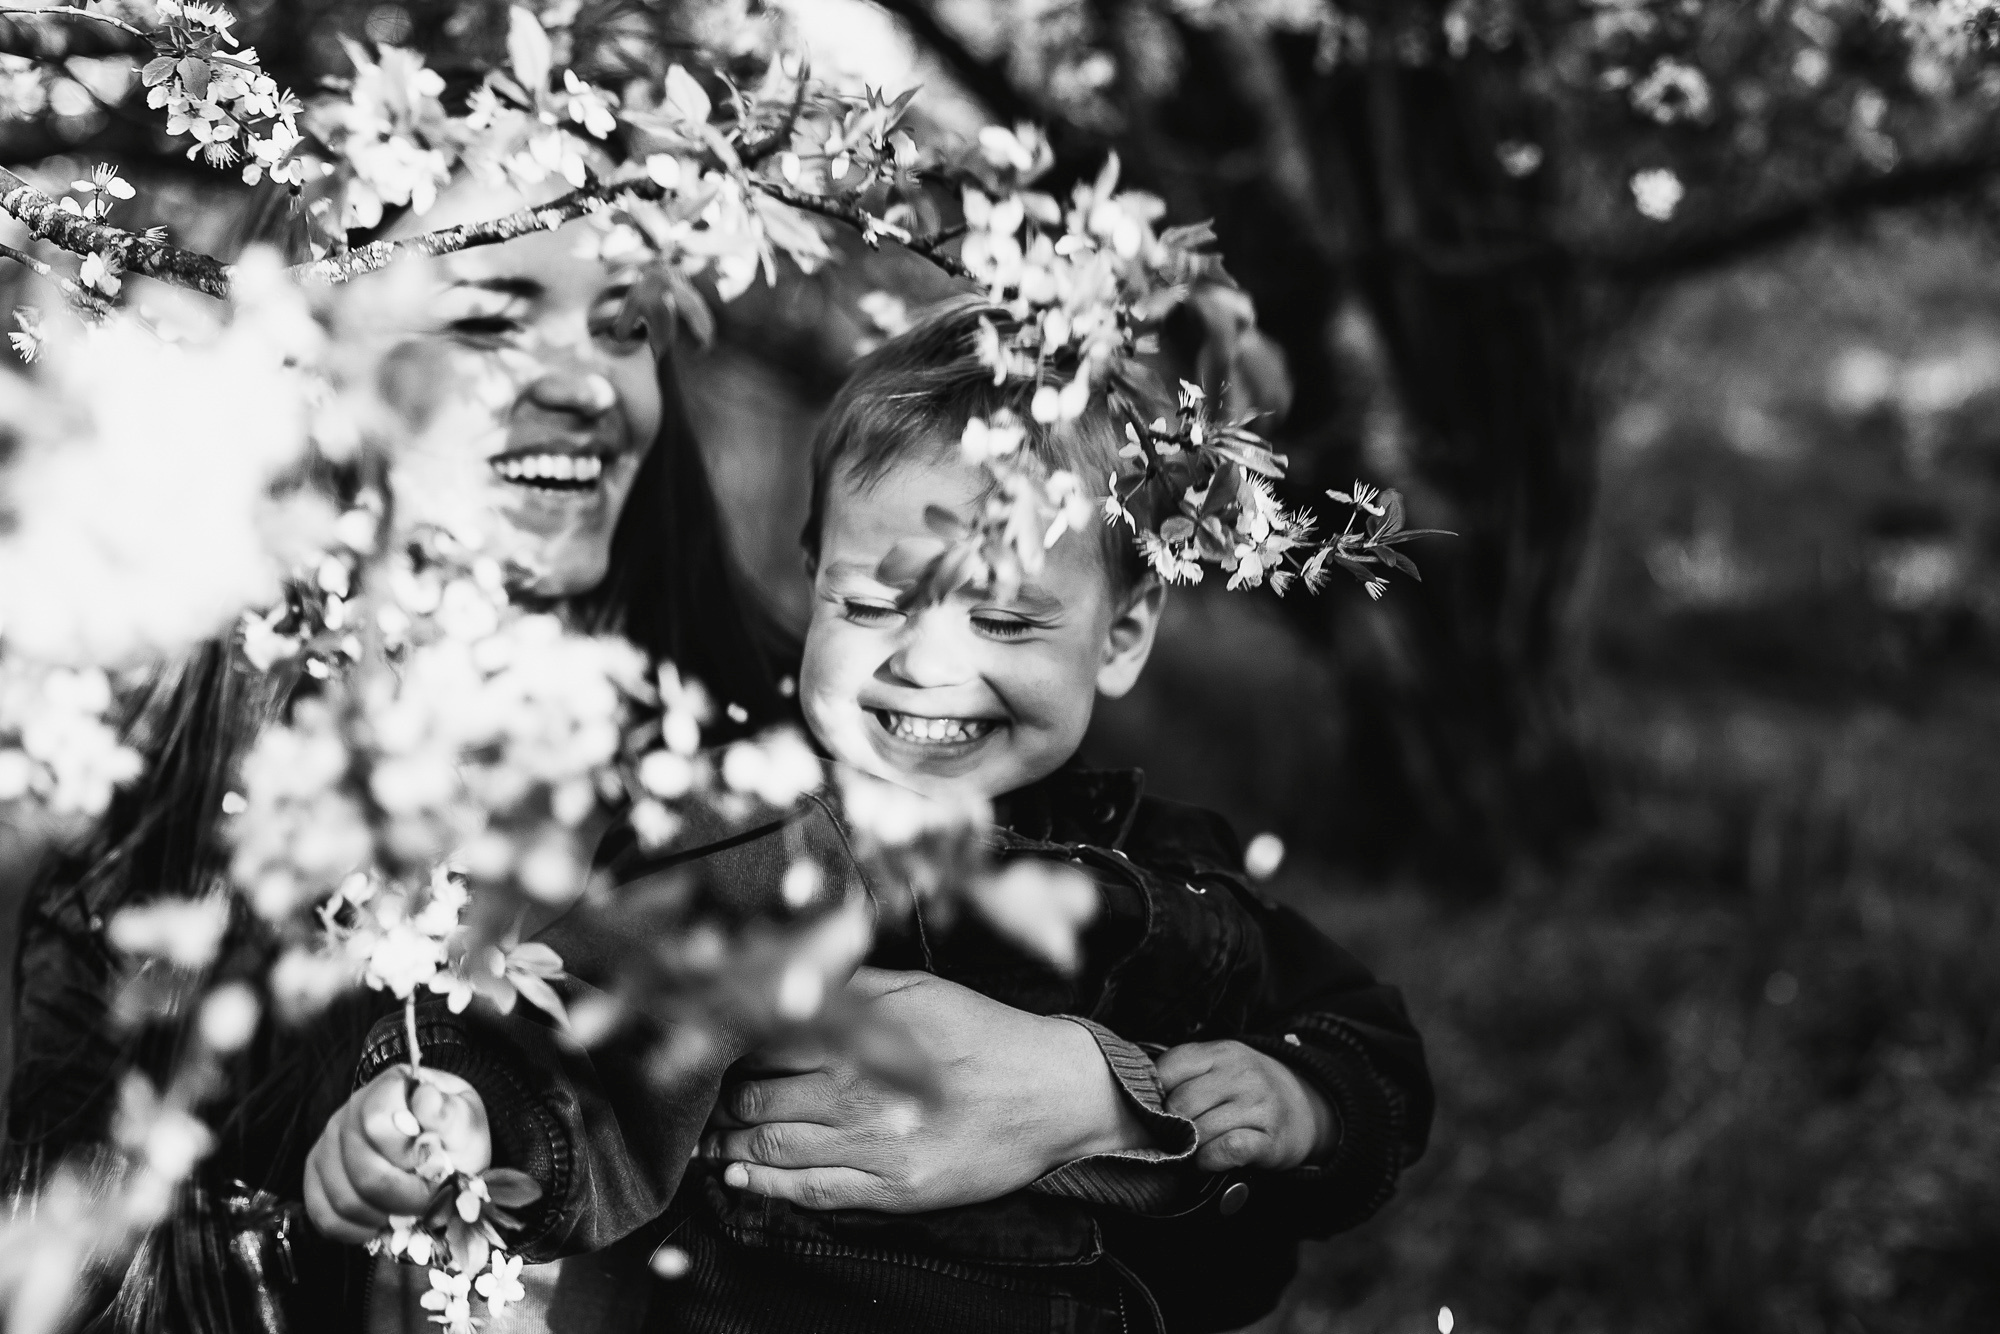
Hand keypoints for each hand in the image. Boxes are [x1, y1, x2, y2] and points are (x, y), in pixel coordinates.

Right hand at [303, 1066, 492, 1244]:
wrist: (445, 1152)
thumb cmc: (455, 1135)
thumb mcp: (467, 1121)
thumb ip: (450, 1114)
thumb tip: (426, 1099)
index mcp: (389, 1087)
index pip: (376, 1120)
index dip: (406, 1153)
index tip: (435, 1165)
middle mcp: (350, 1111)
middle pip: (361, 1168)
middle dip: (403, 1195)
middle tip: (429, 1201)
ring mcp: (328, 1145)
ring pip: (343, 1197)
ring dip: (383, 1216)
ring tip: (410, 1213)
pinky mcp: (318, 1178)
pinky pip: (323, 1215)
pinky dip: (356, 1230)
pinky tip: (382, 1224)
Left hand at [701, 967, 1152, 1212]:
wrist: (1052, 1093)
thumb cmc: (986, 1035)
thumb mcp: (922, 990)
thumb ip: (856, 986)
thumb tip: (796, 977)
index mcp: (864, 1035)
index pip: (767, 1042)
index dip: (728, 1048)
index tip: (706, 1047)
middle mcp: (861, 1090)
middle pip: (758, 1097)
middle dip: (719, 1100)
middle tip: (699, 1098)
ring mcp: (876, 1145)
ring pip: (774, 1147)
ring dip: (729, 1144)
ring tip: (706, 1139)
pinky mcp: (894, 1189)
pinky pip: (813, 1191)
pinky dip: (766, 1184)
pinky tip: (740, 1174)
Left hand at [1156, 1040, 1335, 1171]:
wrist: (1304, 1107)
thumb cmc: (1248, 1088)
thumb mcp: (1221, 1065)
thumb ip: (1186, 1072)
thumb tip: (1141, 1094)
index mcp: (1222, 1052)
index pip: (1170, 1068)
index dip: (1155, 1093)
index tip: (1157, 1107)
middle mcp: (1242, 1074)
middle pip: (1182, 1103)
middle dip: (1171, 1123)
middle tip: (1173, 1133)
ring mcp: (1258, 1106)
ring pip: (1201, 1129)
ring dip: (1189, 1145)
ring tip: (1191, 1147)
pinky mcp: (1269, 1139)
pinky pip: (1227, 1150)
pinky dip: (1209, 1159)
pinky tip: (1207, 1160)